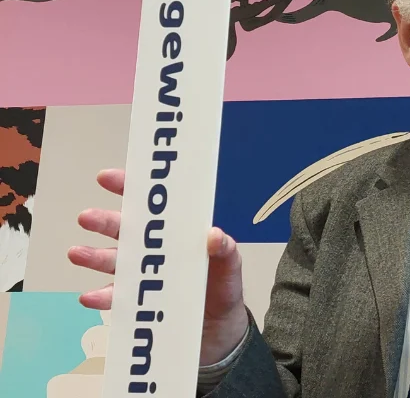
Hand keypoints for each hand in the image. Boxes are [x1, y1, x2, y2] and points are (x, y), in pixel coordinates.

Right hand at [68, 169, 249, 365]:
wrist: (220, 332)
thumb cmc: (223, 289)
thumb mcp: (230, 268)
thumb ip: (225, 251)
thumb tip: (214, 234)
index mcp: (175, 234)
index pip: (151, 207)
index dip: (129, 189)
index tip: (108, 178)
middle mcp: (153, 251)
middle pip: (124, 230)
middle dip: (104, 221)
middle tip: (88, 217)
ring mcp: (142, 275)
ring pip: (113, 261)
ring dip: (94, 256)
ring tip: (78, 253)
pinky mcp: (137, 303)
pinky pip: (115, 298)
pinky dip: (102, 297)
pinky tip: (90, 297)